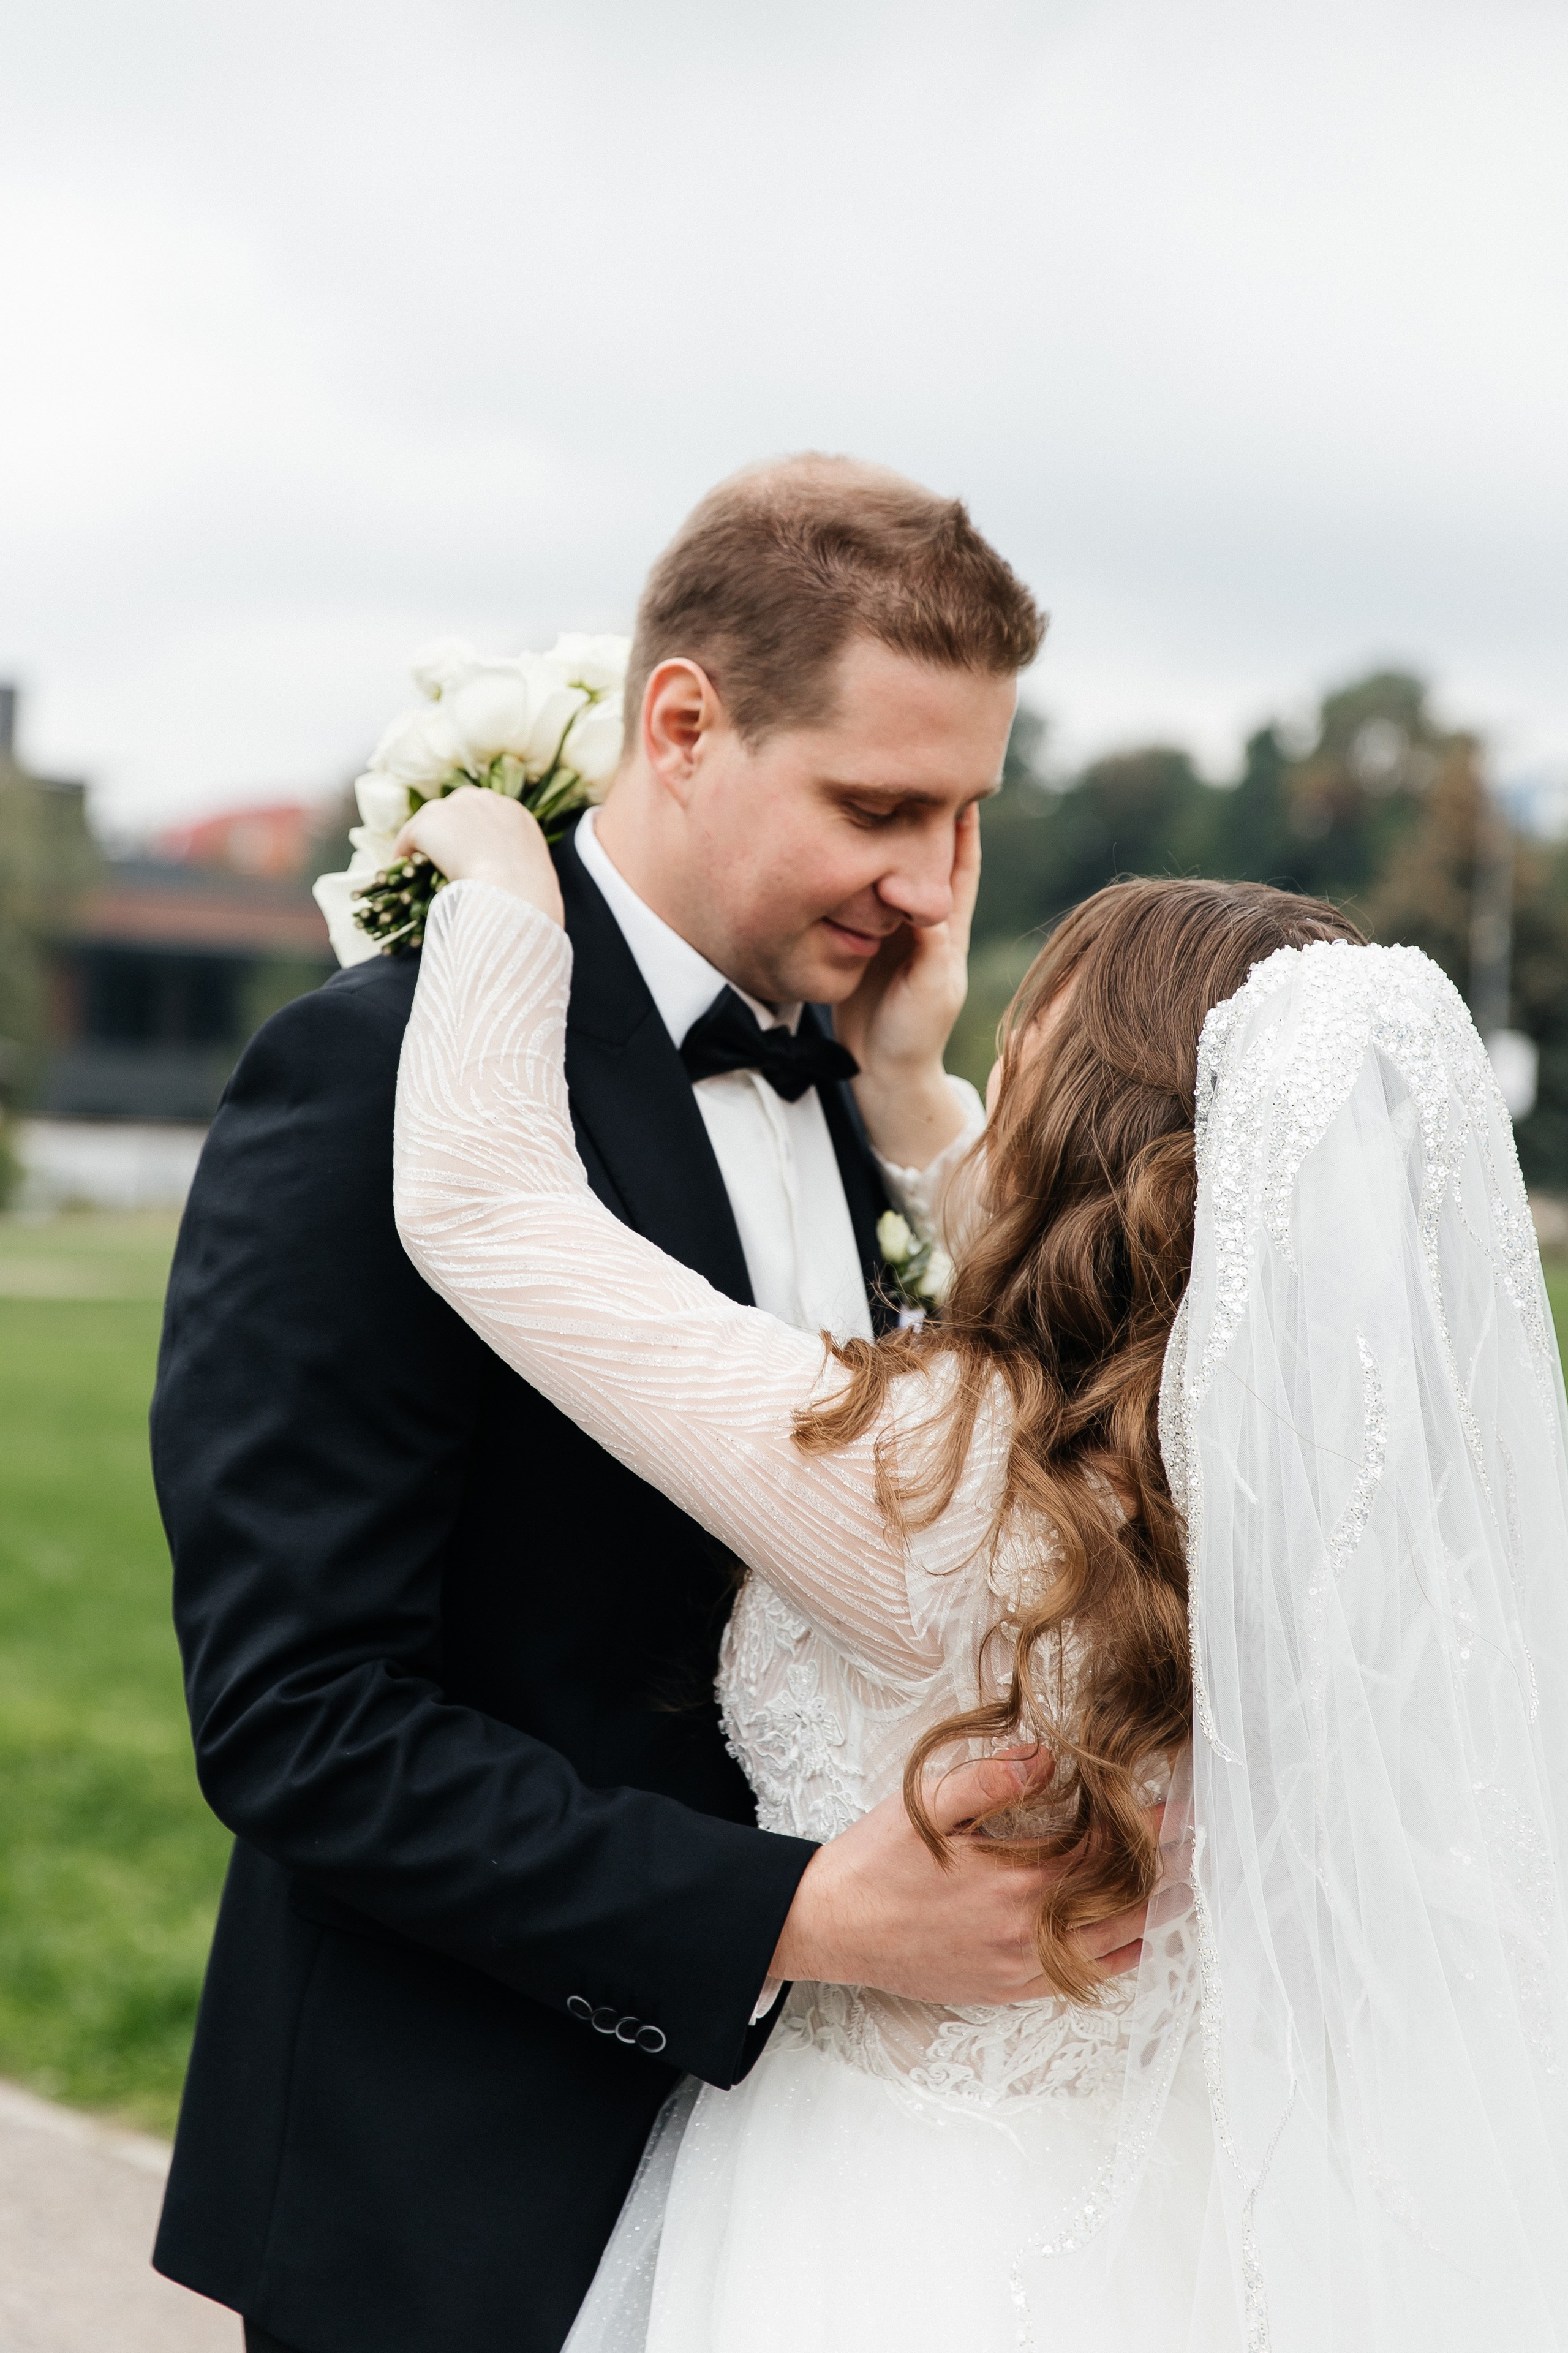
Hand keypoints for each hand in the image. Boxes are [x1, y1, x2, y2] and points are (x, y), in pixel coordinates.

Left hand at [396, 787, 564, 927]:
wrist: (514, 894)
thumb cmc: (529, 896)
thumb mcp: (533, 875)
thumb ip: (518, 867)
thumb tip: (512, 883)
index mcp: (515, 812)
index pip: (484, 814)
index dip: (471, 835)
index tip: (465, 853)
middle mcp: (485, 799)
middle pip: (455, 810)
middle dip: (447, 832)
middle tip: (440, 859)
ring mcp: (455, 807)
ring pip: (431, 822)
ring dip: (426, 843)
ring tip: (417, 867)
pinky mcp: (430, 821)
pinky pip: (409, 837)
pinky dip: (404, 852)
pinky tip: (402, 871)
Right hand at [769, 1746, 1160, 2004]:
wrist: (832, 1927)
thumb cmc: (876, 1862)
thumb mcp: (928, 1804)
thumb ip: (990, 1779)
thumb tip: (1047, 1756)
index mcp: (1014, 1879)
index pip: (1104, 1852)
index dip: (1144, 1827)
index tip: (1177, 1805)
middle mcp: (1027, 1930)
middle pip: (1121, 1902)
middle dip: (1162, 1871)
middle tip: (1197, 1844)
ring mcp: (1019, 1967)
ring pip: (1111, 1947)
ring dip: (1150, 1916)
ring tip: (1181, 1888)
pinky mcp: (1006, 1989)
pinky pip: (1080, 1981)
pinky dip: (1117, 1960)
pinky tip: (1134, 1941)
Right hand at [834, 806, 979, 1170]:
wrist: (885, 1072)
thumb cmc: (916, 1035)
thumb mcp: (931, 988)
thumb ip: (930, 946)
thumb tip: (924, 897)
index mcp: (946, 928)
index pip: (959, 865)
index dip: (961, 823)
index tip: (958, 779)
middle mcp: (918, 922)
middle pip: (920, 857)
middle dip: (916, 816)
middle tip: (906, 770)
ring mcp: (887, 931)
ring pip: (885, 872)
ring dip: (878, 838)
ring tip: (866, 794)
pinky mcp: (858, 941)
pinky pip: (854, 897)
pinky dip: (849, 870)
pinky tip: (835, 845)